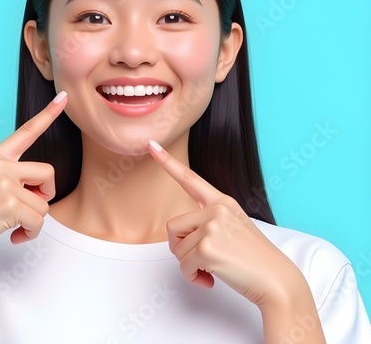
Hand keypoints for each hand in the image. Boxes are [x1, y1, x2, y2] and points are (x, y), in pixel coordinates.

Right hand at [0, 91, 67, 263]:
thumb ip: (12, 178)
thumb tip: (40, 192)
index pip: (27, 131)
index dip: (48, 114)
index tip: (63, 97)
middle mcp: (1, 164)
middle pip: (48, 173)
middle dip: (44, 194)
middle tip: (25, 209)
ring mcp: (4, 183)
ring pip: (44, 203)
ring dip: (33, 220)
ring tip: (12, 225)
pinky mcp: (9, 204)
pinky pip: (39, 221)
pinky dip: (31, 233)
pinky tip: (14, 235)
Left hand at [147, 140, 302, 307]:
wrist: (276, 281)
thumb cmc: (253, 259)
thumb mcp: (233, 227)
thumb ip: (207, 221)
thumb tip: (178, 236)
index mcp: (222, 202)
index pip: (190, 178)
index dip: (167, 162)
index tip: (152, 145)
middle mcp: (216, 209)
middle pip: (173, 227)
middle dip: (181, 248)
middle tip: (202, 259)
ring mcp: (212, 226)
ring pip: (177, 248)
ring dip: (189, 265)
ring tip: (212, 268)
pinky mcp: (207, 247)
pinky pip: (183, 266)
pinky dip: (193, 277)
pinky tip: (211, 279)